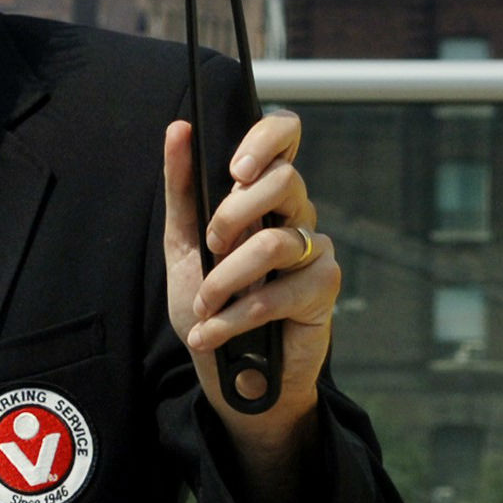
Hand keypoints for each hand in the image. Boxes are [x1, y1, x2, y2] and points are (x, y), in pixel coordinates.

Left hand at [161, 110, 335, 437]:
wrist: (228, 372)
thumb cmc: (210, 305)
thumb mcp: (183, 245)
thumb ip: (182, 189)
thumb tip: (179, 130)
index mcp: (264, 194)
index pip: (286, 135)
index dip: (267, 138)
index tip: (235, 170)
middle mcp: (296, 214)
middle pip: (284, 180)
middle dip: (232, 215)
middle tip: (209, 247)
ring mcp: (315, 250)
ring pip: (274, 243)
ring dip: (224, 279)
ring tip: (204, 305)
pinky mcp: (323, 289)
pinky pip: (278, 293)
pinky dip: (235, 317)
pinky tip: (213, 334)